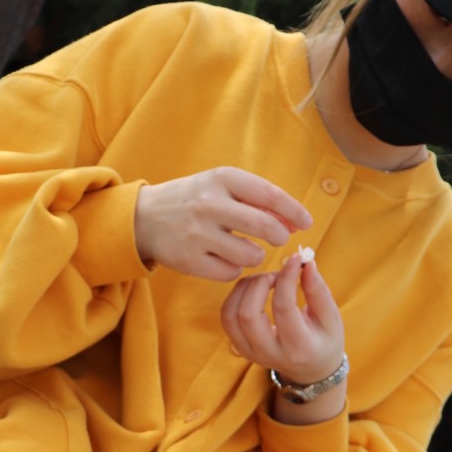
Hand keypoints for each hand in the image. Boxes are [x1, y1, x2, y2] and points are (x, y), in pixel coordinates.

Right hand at [133, 168, 311, 279]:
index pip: (269, 195)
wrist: (145, 218)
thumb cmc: (194, 200)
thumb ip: (256, 199)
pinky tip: (226, 259)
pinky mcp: (190, 260)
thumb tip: (295, 220)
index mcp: (222, 179)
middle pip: (263, 226)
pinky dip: (234, 268)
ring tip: (247, 249)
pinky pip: (230, 272)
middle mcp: (210, 204)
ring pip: (249, 254)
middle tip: (279, 239)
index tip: (307, 223)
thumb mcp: (221, 186)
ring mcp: (198, 234)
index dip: (293, 211)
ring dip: (256, 255)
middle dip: (279, 236)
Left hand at [220, 251, 344, 385]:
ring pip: (231, 315)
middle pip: (247, 315)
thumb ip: (318, 290)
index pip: (283, 308)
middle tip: (277, 275)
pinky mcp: (240, 347)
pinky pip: (227, 318)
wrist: (310, 369)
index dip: (286, 278)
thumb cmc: (324, 340)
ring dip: (245, 288)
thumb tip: (304, 262)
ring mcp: (251, 353)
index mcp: (298, 348)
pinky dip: (236, 296)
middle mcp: (270, 354)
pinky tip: (254, 289)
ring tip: (265, 280)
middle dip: (259, 283)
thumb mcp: (331, 318)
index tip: (295, 260)